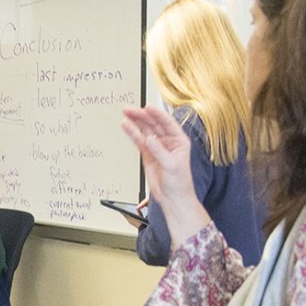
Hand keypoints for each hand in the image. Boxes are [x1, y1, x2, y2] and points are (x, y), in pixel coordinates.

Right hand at [122, 106, 210, 246]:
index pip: (167, 123)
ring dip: (136, 122)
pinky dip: (132, 133)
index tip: (147, 108)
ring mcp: (157, 147)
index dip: (157, 114)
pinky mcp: (148, 154)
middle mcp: (168, 141)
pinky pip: (139, 141)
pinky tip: (126, 126)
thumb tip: (149, 139)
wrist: (172, 197)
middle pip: (154, 124)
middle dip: (142, 116)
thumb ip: (159, 151)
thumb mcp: (171, 165)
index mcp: (179, 140)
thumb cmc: (179, 182)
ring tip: (126, 113)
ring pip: (145, 131)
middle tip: (131, 109)